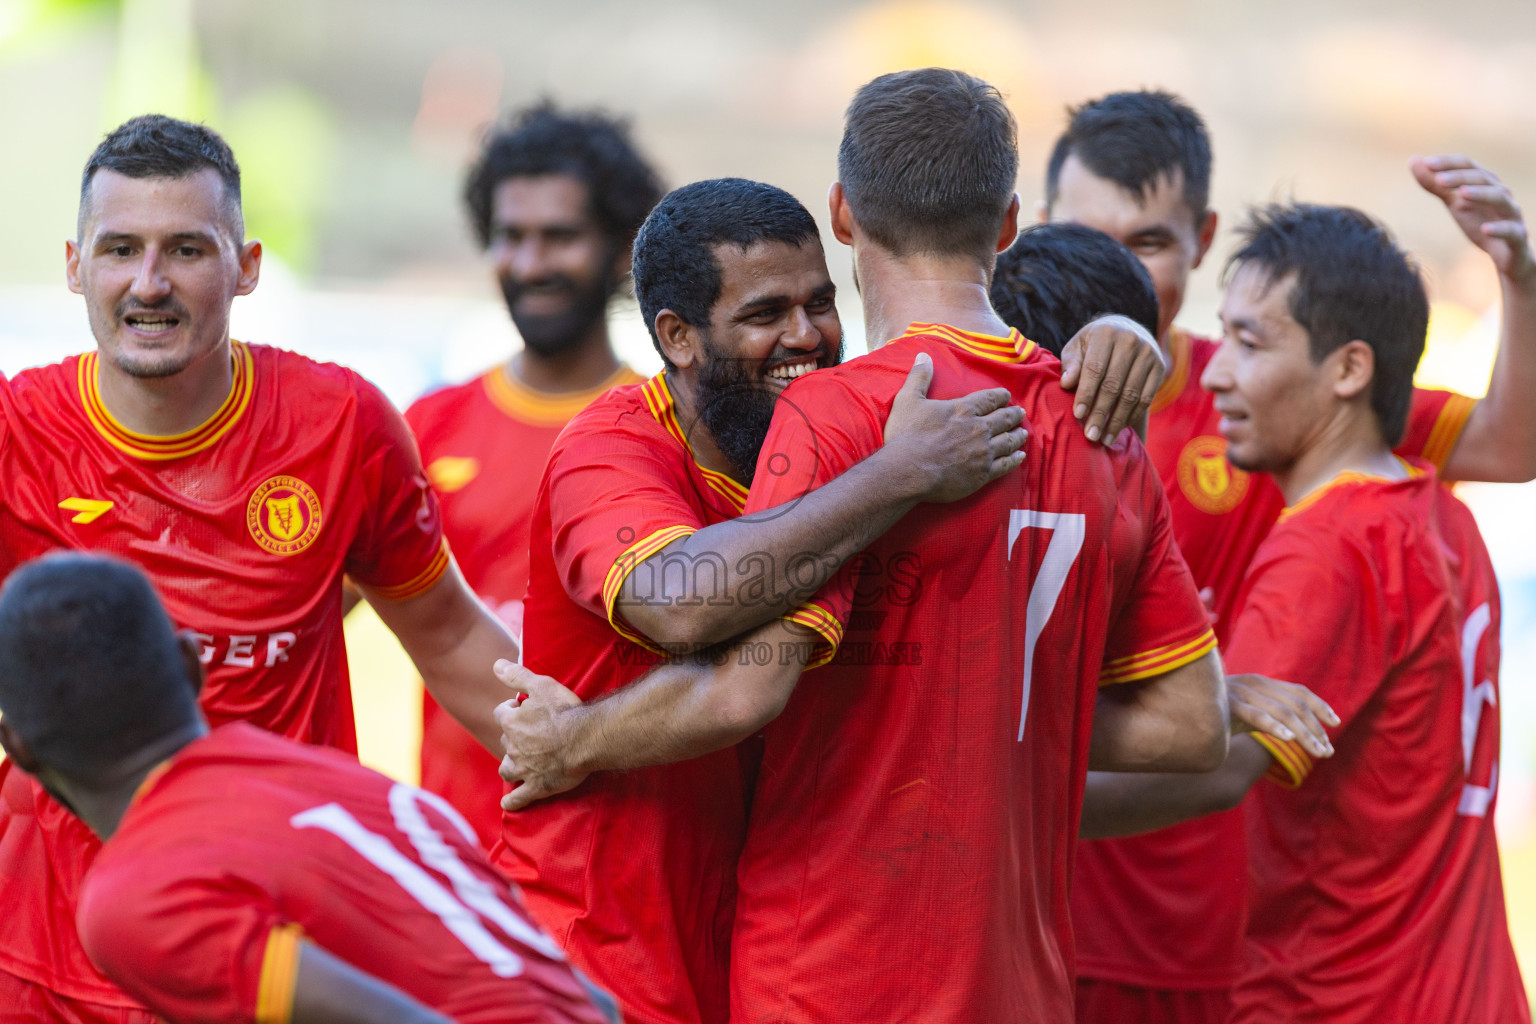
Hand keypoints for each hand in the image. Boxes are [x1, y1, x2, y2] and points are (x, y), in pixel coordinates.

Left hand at [493, 660, 587, 810]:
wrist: (585, 739)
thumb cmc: (565, 710)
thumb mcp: (541, 685)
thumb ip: (516, 675)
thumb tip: (495, 664)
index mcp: (512, 722)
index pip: (501, 714)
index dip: (509, 709)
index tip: (518, 707)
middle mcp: (513, 747)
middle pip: (505, 741)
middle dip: (513, 737)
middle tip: (528, 733)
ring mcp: (525, 769)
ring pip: (507, 769)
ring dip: (510, 766)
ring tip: (516, 764)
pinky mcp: (537, 786)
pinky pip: (520, 798)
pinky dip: (513, 802)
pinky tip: (508, 804)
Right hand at [883, 351, 1026, 502]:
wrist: (908, 471)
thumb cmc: (906, 436)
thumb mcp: (908, 399)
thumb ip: (919, 376)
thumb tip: (923, 355)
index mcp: (963, 409)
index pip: (989, 399)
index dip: (1000, 396)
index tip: (1007, 396)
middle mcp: (978, 429)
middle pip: (1003, 419)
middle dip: (1013, 415)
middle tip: (1020, 413)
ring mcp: (983, 452)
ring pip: (1008, 441)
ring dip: (1017, 436)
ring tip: (1023, 433)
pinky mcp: (982, 474)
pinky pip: (1005, 465)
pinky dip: (1014, 459)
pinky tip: (1020, 456)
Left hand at [1059, 315, 1166, 443]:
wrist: (1125, 330)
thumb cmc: (1093, 344)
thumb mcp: (1077, 347)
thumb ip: (1071, 364)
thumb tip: (1066, 384)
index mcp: (1105, 333)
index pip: (1094, 369)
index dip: (1086, 394)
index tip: (1078, 415)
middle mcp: (1130, 340)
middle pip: (1113, 384)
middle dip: (1100, 413)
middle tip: (1090, 435)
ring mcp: (1148, 353)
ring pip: (1131, 394)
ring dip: (1117, 420)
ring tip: (1105, 439)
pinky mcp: (1160, 367)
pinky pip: (1146, 398)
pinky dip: (1132, 416)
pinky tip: (1120, 428)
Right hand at [1226, 673, 1338, 758]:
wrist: (1180, 714)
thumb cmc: (1216, 716)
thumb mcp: (1245, 714)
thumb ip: (1269, 716)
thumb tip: (1298, 733)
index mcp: (1261, 683)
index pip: (1299, 692)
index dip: (1320, 706)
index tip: (1336, 723)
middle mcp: (1254, 683)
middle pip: (1296, 704)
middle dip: (1315, 728)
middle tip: (1328, 751)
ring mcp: (1240, 692)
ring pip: (1283, 712)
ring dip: (1305, 734)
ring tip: (1319, 753)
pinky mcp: (1227, 705)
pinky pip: (1256, 716)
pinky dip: (1275, 726)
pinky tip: (1289, 738)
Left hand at [1412, 155, 1535, 285]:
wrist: (1507, 254)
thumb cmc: (1480, 221)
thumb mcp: (1455, 203)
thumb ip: (1436, 185)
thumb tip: (1414, 160)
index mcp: (1485, 183)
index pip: (1468, 165)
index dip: (1449, 163)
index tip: (1426, 163)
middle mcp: (1500, 194)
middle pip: (1483, 178)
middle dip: (1461, 177)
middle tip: (1439, 179)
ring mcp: (1511, 214)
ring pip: (1500, 198)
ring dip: (1481, 194)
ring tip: (1462, 194)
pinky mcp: (1517, 236)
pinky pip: (1511, 230)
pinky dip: (1499, 228)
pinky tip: (1484, 229)